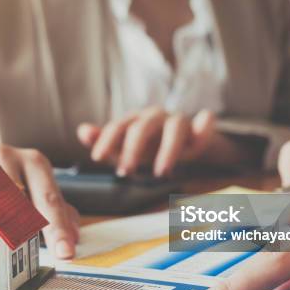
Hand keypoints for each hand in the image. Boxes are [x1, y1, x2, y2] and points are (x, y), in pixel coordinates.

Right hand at [0, 145, 78, 258]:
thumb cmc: (9, 186)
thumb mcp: (36, 192)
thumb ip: (58, 213)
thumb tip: (74, 238)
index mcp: (34, 161)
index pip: (49, 199)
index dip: (58, 229)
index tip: (65, 254)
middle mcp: (4, 155)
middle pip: (15, 200)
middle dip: (22, 230)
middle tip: (23, 253)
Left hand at [77, 107, 214, 176]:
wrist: (185, 142)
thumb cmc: (151, 147)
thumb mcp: (126, 148)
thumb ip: (106, 141)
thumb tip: (82, 131)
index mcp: (135, 121)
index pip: (118, 126)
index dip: (106, 140)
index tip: (97, 157)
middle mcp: (156, 118)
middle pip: (143, 126)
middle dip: (133, 149)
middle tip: (126, 172)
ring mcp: (180, 121)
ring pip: (175, 126)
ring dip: (168, 148)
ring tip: (161, 172)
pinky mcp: (201, 129)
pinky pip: (206, 121)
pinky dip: (205, 125)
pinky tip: (202, 129)